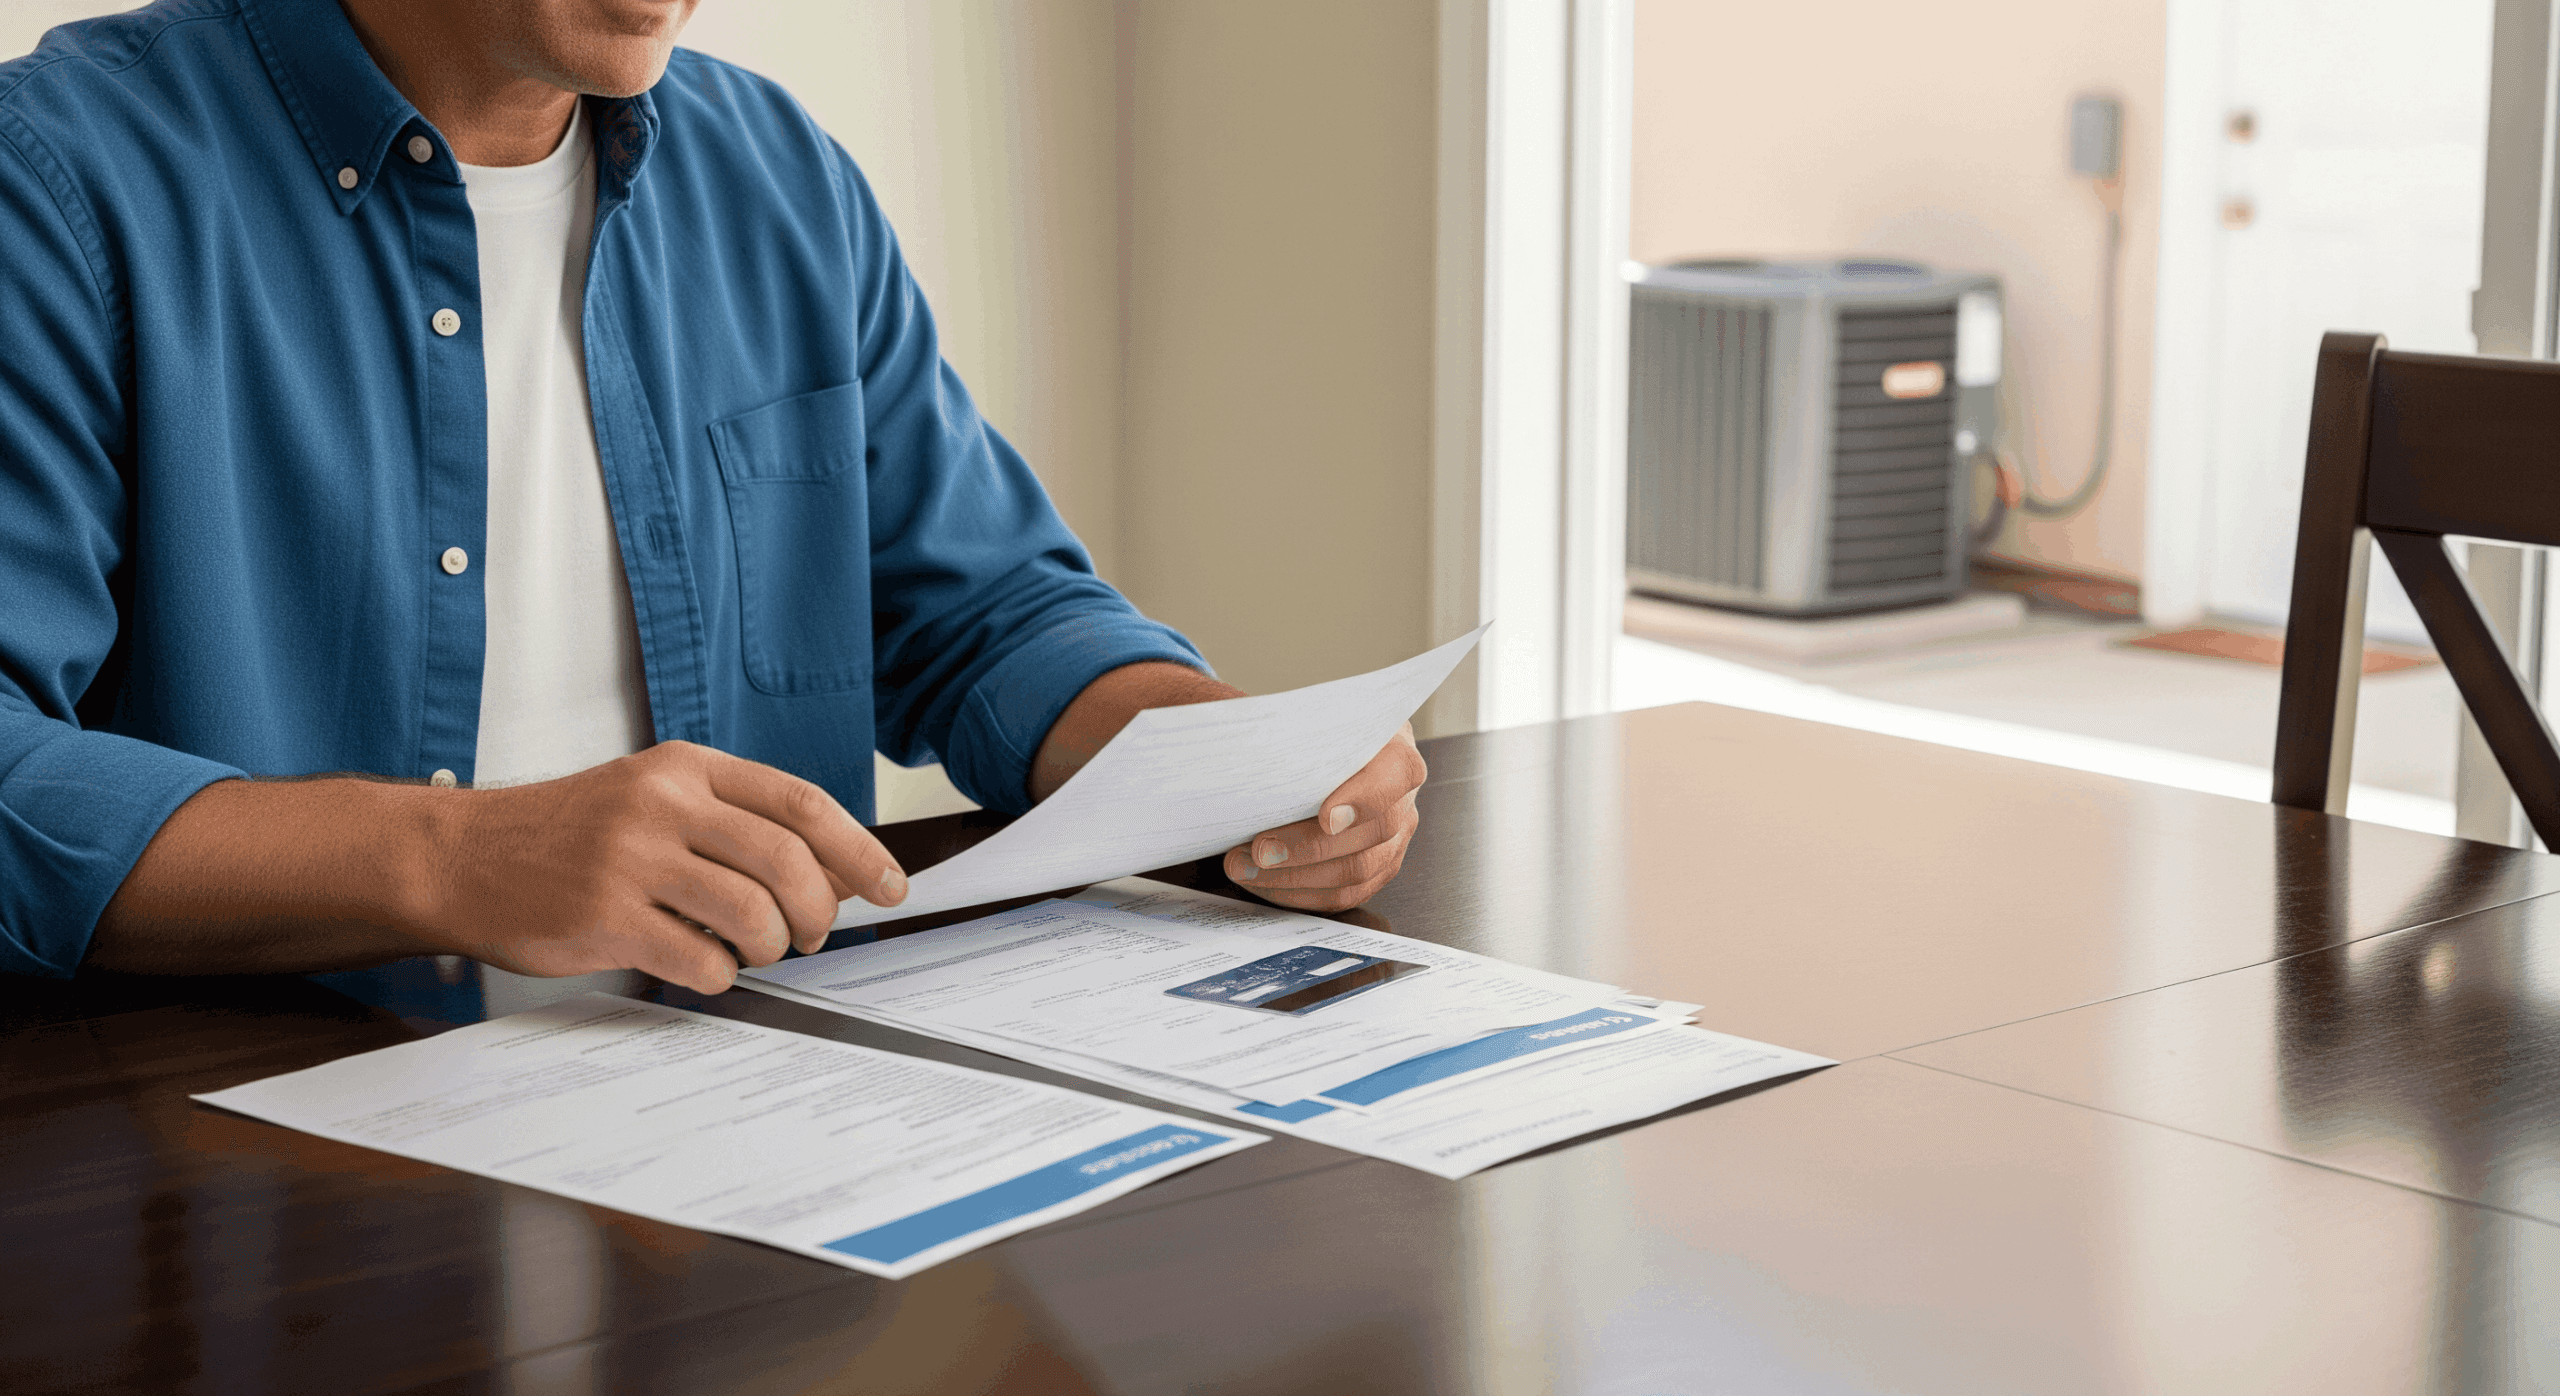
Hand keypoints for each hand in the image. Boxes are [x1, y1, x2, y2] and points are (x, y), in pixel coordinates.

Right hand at [419, 741, 905, 993]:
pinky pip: (702, 959)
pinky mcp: (605, 917)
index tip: (890, 885)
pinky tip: (701, 965)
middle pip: (789, 860)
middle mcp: (662, 804)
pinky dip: (720, 974)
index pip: (800, 802)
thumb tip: (836, 872)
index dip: (859, 849)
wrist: (461, 856)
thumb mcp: (652, 797)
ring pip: (754, 913)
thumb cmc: (569, 834)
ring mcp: (631, 859)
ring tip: (754, 949)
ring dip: (772, 945)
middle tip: (813, 935)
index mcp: (685, 767)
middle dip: (820, 910)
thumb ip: (732, 823)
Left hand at [1222, 724, 1426, 912]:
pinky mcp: (1375, 869)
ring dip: (1294, 876)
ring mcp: (1393, 838)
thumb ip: (1292, 730)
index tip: (1325, 817)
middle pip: (1373, 832)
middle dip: (1308, 847)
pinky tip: (1262, 882)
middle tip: (1259, 849)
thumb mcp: (1305, 719)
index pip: (1397, 773)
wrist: (1313, 755)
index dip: (1364, 799)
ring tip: (1244, 867)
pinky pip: (1344, 895)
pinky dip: (1298, 893)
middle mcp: (1401, 797)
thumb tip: (1251, 749)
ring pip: (1357, 871)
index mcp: (1394, 749)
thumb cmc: (1309, 735)